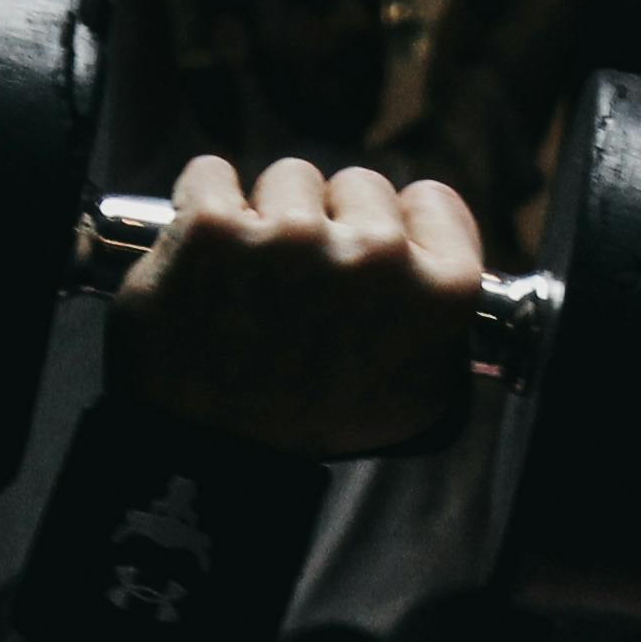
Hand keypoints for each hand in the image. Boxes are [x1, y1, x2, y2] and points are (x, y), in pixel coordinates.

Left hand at [108, 156, 487, 459]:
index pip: (431, 202)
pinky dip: (200, 206)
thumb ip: (437, 321)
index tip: (366, 260)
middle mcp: (375, 259)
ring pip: (287, 178)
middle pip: (357, 184)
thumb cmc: (311, 430)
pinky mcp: (213, 231)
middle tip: (302, 292)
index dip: (396, 226)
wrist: (213, 466)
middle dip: (329, 225)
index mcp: (440, 294)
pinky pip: (209, 175)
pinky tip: (204, 262)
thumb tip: (428, 262)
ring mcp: (292, 238)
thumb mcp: (415, 392)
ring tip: (251, 286)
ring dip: (267, 217)